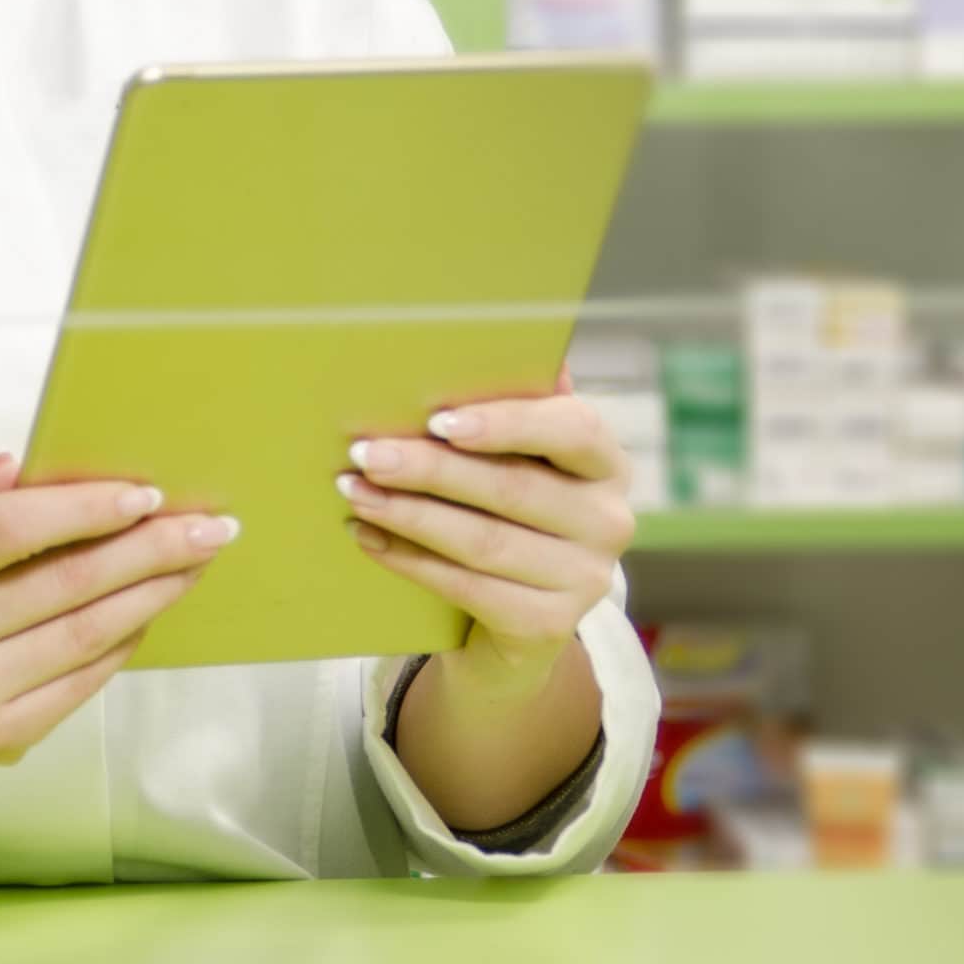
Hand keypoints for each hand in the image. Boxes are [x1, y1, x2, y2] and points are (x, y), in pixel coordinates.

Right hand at [0, 454, 236, 837]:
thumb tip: (24, 461)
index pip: (7, 527)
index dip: (81, 508)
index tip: (146, 494)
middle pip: (66, 582)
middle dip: (149, 550)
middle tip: (209, 527)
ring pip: (86, 634)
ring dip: (152, 594)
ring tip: (195, 565)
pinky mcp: (2, 738)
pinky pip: (84, 680)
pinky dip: (124, 641)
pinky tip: (152, 611)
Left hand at [338, 391, 633, 695]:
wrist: (520, 621)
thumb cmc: (513, 515)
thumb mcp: (523, 461)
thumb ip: (515, 408)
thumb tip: (492, 337)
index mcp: (606, 464)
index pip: (572, 430)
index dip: (506, 423)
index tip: (439, 420)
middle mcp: (608, 521)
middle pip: (511, 488)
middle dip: (430, 469)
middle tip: (366, 453)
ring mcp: (584, 580)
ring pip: (481, 541)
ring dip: (408, 514)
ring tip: (355, 492)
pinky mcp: (547, 626)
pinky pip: (466, 588)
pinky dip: (410, 560)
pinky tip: (369, 537)